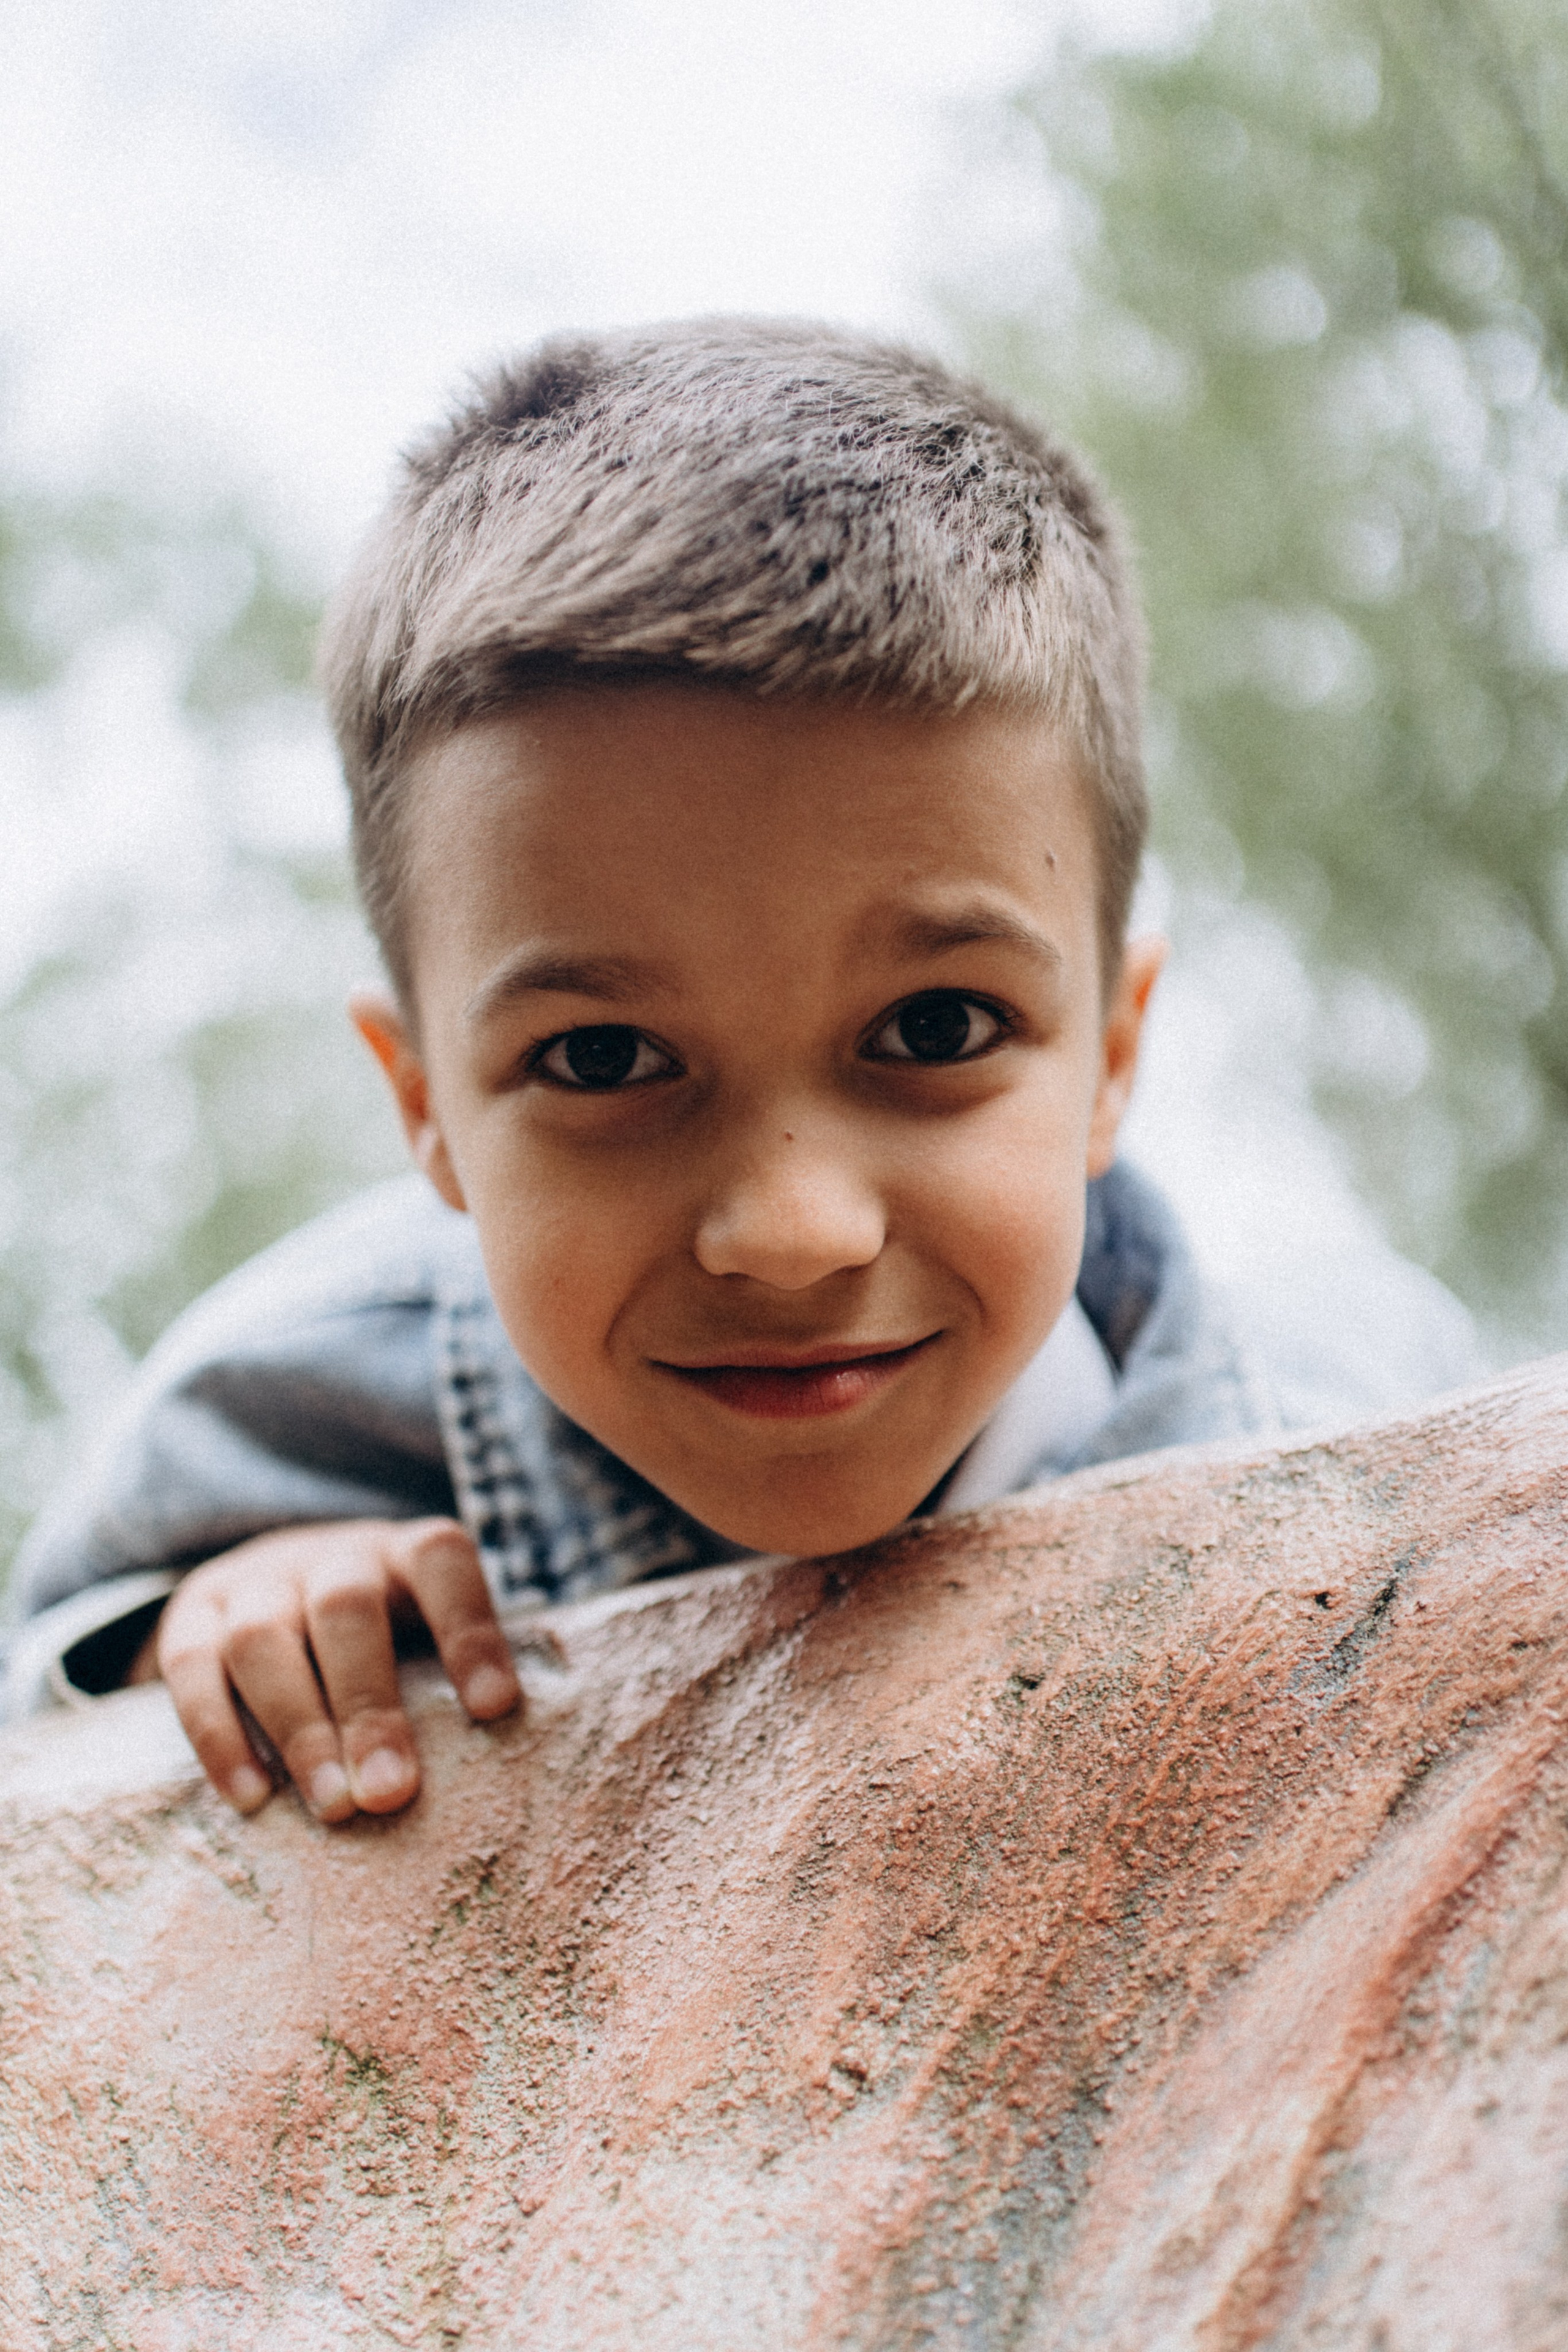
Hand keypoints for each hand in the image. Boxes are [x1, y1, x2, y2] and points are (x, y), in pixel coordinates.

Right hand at [137, 1518, 519, 1821]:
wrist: (272, 1590)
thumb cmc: (380, 1641)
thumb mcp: (421, 1636)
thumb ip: (449, 1685)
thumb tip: (499, 1777)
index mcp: (402, 1555)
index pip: (441, 1561)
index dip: (468, 1629)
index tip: (494, 1708)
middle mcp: (330, 1556)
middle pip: (346, 1610)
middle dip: (370, 1705)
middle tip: (391, 1793)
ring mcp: (255, 1582)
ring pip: (263, 1639)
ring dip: (300, 1728)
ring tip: (332, 1808)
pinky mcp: (191, 1616)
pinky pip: (192, 1668)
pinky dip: (218, 1736)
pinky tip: (250, 1798)